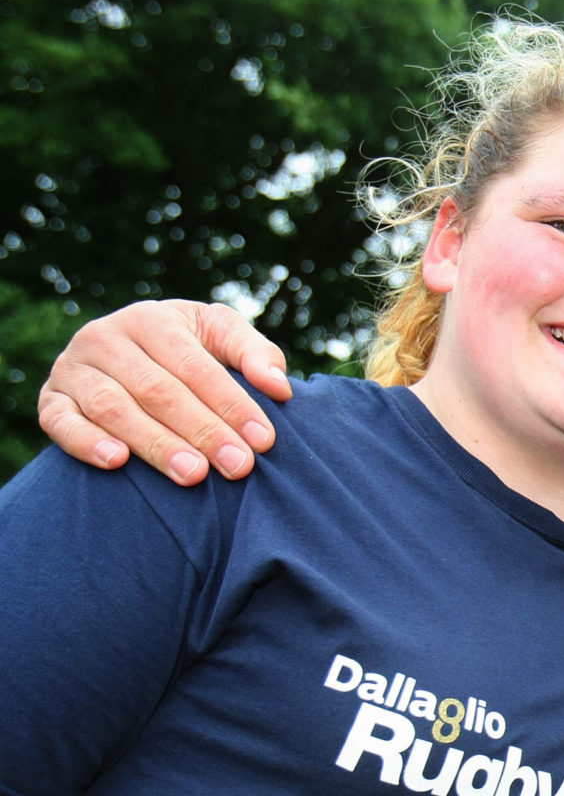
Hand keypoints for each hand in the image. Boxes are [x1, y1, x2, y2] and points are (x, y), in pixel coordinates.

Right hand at [38, 300, 291, 483]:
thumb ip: (255, 354)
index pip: (195, 366)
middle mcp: (106, 338)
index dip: (231, 404)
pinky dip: (85, 441)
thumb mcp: (222, 337)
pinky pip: (60, 422)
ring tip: (194, 475)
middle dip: (202, 431)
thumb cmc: (189, 348)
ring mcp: (73, 369)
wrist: (128, 353)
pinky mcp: (52, 400)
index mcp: (152, 320)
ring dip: (155, 444)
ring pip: (113, 407)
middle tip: (238, 467)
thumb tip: (280, 387)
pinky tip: (117, 462)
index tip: (263, 440)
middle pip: (158, 390)